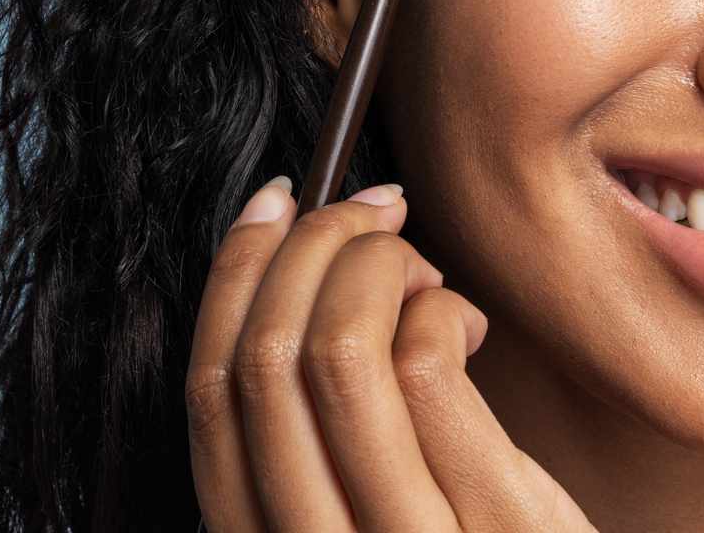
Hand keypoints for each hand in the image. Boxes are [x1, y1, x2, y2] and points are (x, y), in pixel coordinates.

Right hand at [186, 176, 595, 531]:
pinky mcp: (492, 522)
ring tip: (420, 268)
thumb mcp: (368, 499)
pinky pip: (425, 367)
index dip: (233, 276)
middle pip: (267, 360)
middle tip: (372, 212)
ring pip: (339, 352)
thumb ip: (321, 428)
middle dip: (313, 247)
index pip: (210, 392)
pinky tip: (468, 323)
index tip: (274, 203)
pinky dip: (439, 307)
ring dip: (376, 266)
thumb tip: (307, 275)